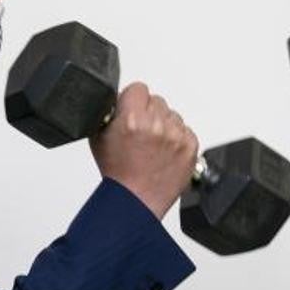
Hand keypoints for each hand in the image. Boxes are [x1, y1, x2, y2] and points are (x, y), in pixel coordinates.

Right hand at [90, 82, 198, 218]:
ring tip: (152, 146)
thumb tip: (118, 99)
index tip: (130, 112)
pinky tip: (163, 153)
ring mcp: (176, 136)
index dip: (132, 101)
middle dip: (147, 113)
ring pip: (172, 115)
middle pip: (156, 101)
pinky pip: (185, 130)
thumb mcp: (99, 136)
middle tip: (140, 133)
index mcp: (132, 119)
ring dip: (163, 125)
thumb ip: (110, 112)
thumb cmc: (118, 174)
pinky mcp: (190, 147)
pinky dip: (176, 139)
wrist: (136, 200)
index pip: (138, 88)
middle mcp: (156, 125)